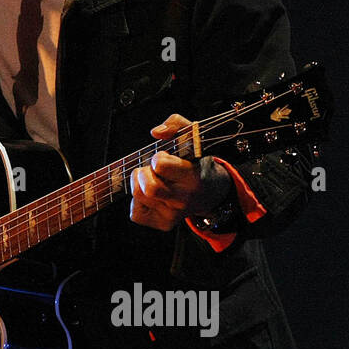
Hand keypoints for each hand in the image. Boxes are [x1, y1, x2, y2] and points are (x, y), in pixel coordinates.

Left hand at [129, 114, 233, 230]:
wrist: (212, 192)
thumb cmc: (197, 162)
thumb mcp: (193, 137)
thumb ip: (176, 124)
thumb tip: (156, 132)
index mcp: (193, 177)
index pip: (161, 165)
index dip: (158, 158)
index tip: (164, 158)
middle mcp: (184, 199)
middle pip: (148, 187)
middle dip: (144, 173)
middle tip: (153, 170)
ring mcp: (173, 214)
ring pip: (139, 197)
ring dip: (139, 184)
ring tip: (153, 179)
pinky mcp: (163, 224)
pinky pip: (135, 214)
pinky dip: (137, 202)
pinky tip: (151, 195)